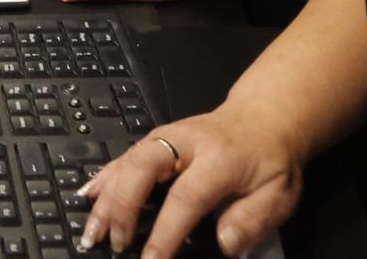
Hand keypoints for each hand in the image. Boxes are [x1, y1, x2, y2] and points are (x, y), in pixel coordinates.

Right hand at [75, 105, 306, 257]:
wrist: (264, 120)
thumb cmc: (270, 163)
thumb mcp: (279, 195)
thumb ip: (253, 220)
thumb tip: (226, 245)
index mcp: (219, 159)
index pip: (186, 196)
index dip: (166, 231)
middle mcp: (185, 143)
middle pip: (143, 167)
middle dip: (123, 206)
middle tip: (114, 243)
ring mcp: (165, 138)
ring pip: (127, 160)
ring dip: (106, 196)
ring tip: (92, 230)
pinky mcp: (154, 139)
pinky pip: (123, 156)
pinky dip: (103, 177)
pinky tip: (87, 196)